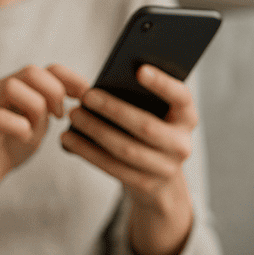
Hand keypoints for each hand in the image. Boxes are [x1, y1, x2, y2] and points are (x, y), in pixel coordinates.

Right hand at [0, 65, 68, 197]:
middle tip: (58, 116)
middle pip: (31, 71)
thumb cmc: (10, 146)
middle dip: (54, 92)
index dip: (70, 79)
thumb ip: (50, 108)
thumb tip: (81, 96)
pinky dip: (19, 127)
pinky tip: (24, 137)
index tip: (83, 97)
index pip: (46, 69)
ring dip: (35, 107)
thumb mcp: (38, 124)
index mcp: (15, 87)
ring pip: (13, 87)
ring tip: (38, 127)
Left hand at [57, 64, 195, 254]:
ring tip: (74, 114)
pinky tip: (67, 138)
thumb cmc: (144, 129)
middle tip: (86, 96)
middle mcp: (182, 144)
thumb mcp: (149, 112)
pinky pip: (113, 167)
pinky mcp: (146, 185)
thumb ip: (136, 97)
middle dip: (114, 110)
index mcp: (186, 117)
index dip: (162, 83)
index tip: (139, 69)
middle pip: (146, 126)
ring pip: (126, 149)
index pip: (181, 96)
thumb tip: (103, 82)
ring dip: (96, 131)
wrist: (156, 175)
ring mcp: (167, 168)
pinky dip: (87, 151)